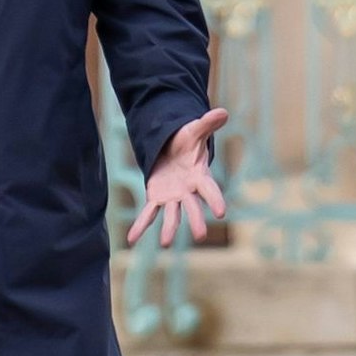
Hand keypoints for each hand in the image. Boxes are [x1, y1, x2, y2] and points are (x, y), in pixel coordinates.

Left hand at [127, 108, 230, 247]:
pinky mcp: (157, 198)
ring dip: (169, 229)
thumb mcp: (195, 131)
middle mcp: (188, 191)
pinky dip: (140, 227)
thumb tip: (223, 112)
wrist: (173, 150)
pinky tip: (132, 239)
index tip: (221, 212)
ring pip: (172, 215)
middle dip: (195, 220)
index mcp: (200, 176)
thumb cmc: (187, 142)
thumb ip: (207, 124)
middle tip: (199, 236)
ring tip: (165, 244)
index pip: (209, 189)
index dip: (215, 199)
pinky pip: (148, 214)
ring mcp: (173, 197)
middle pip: (192, 207)